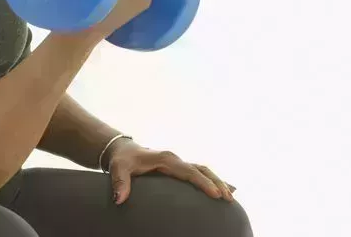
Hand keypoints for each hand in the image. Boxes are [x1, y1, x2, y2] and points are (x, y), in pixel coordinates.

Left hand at [107, 141, 235, 204]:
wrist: (123, 151)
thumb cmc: (122, 160)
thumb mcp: (118, 169)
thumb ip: (120, 182)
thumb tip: (120, 199)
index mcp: (166, 159)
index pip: (189, 171)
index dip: (203, 182)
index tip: (215, 193)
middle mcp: (175, 159)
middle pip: (201, 169)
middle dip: (216, 182)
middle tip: (228, 198)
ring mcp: (178, 163)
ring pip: (203, 170)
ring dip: (218, 181)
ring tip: (231, 197)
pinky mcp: (178, 169)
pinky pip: (199, 173)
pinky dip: (212, 181)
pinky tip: (225, 190)